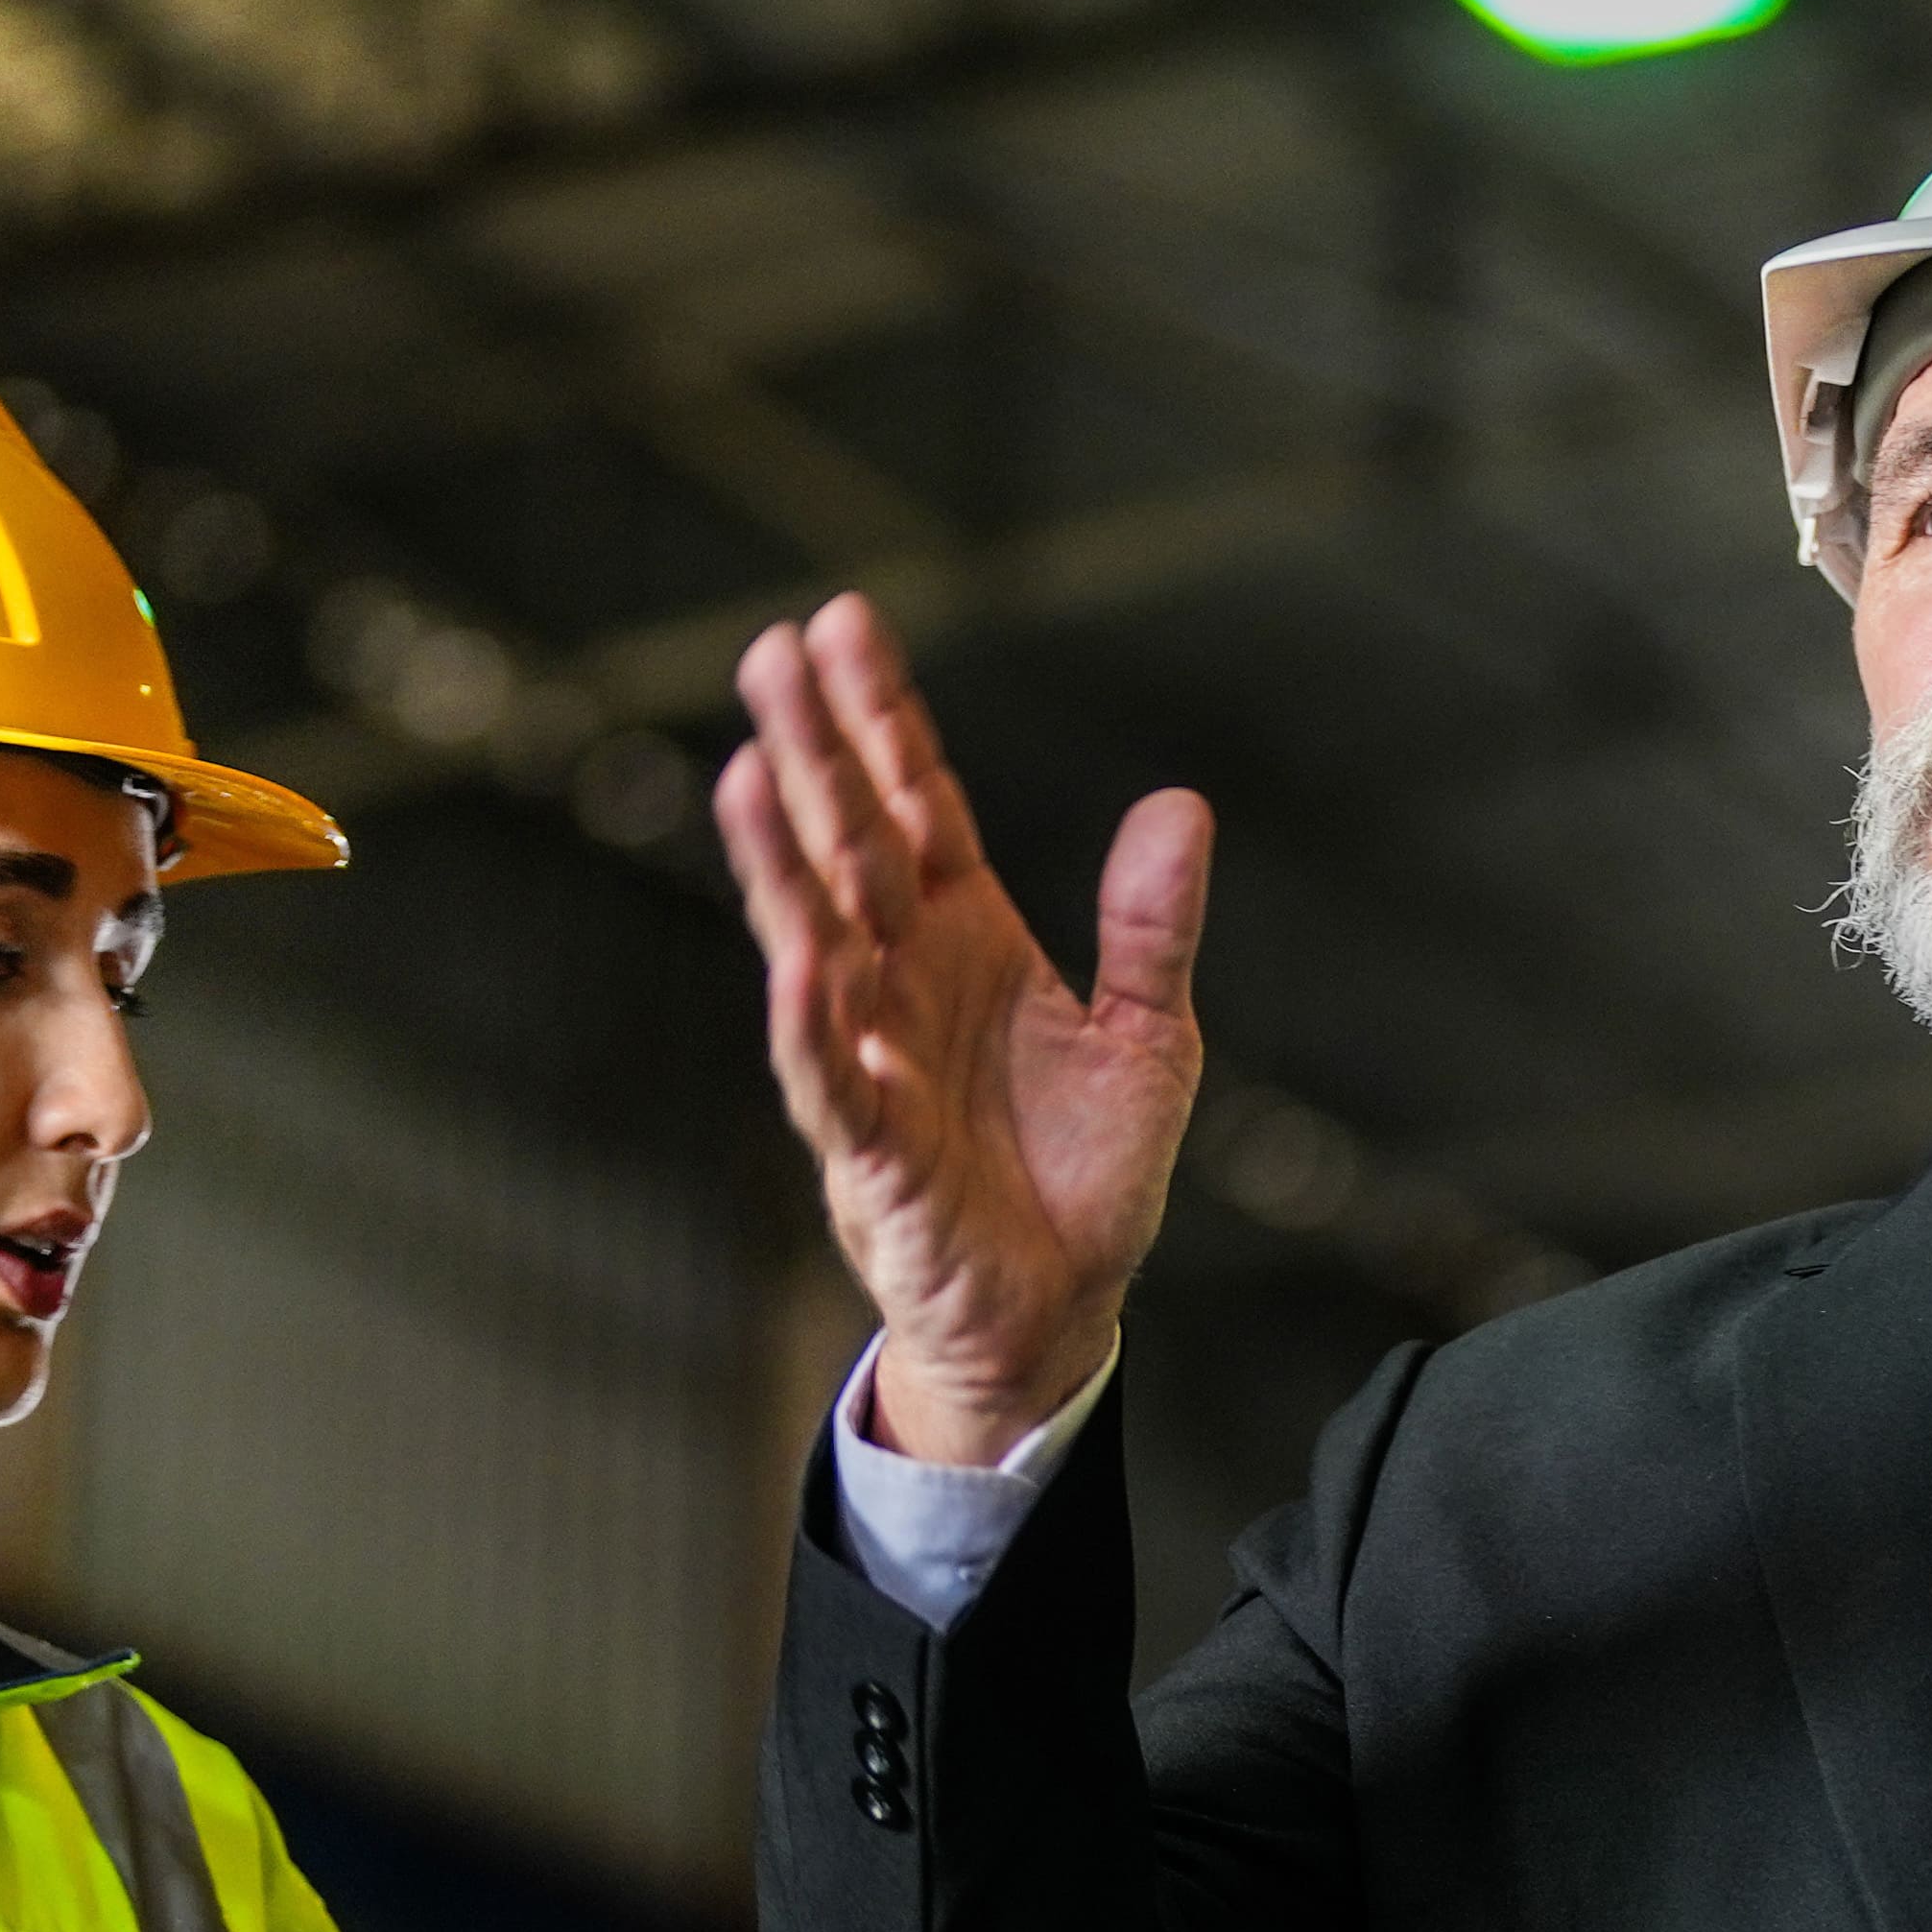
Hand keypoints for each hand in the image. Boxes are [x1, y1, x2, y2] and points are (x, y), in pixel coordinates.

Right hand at [714, 592, 1208, 1467]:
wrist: (1059, 1310)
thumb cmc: (1084, 1173)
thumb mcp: (1148, 1040)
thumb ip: (1153, 929)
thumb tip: (1181, 805)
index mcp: (965, 936)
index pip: (913, 804)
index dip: (880, 718)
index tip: (843, 621)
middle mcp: (903, 979)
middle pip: (849, 843)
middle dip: (814, 750)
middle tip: (770, 648)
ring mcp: (874, 1056)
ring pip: (816, 939)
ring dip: (782, 861)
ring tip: (750, 767)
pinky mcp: (870, 1148)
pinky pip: (831, 1076)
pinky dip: (816, 1021)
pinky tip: (802, 958)